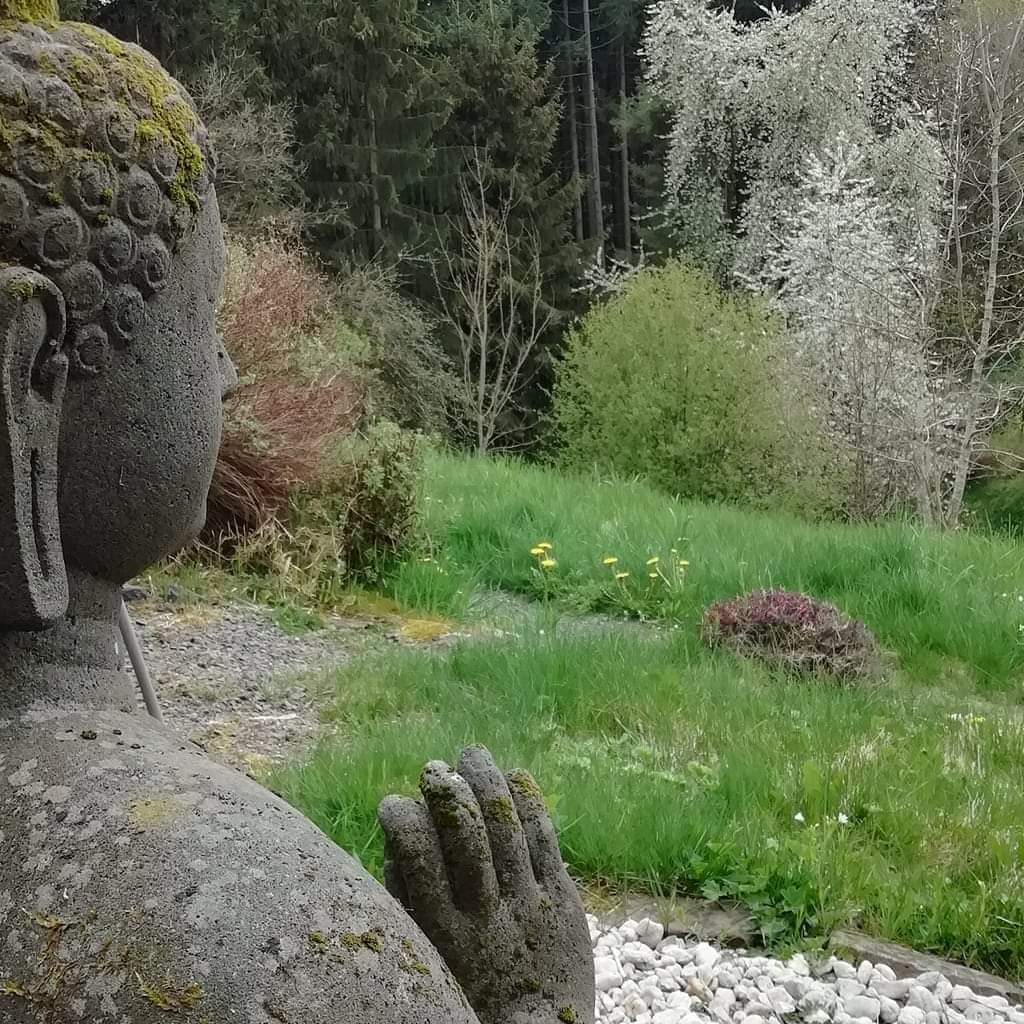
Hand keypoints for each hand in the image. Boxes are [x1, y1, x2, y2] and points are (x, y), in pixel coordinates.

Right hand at [378, 746, 594, 1023]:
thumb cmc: (468, 989)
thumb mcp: (428, 957)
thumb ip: (408, 901)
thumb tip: (395, 835)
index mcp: (442, 934)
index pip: (418, 859)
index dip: (402, 821)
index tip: (392, 803)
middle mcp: (486, 916)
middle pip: (467, 835)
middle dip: (447, 791)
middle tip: (433, 768)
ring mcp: (527, 905)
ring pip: (507, 828)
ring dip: (488, 782)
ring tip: (472, 753)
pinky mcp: (561, 900)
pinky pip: (545, 839)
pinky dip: (530, 802)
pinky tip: (516, 774)